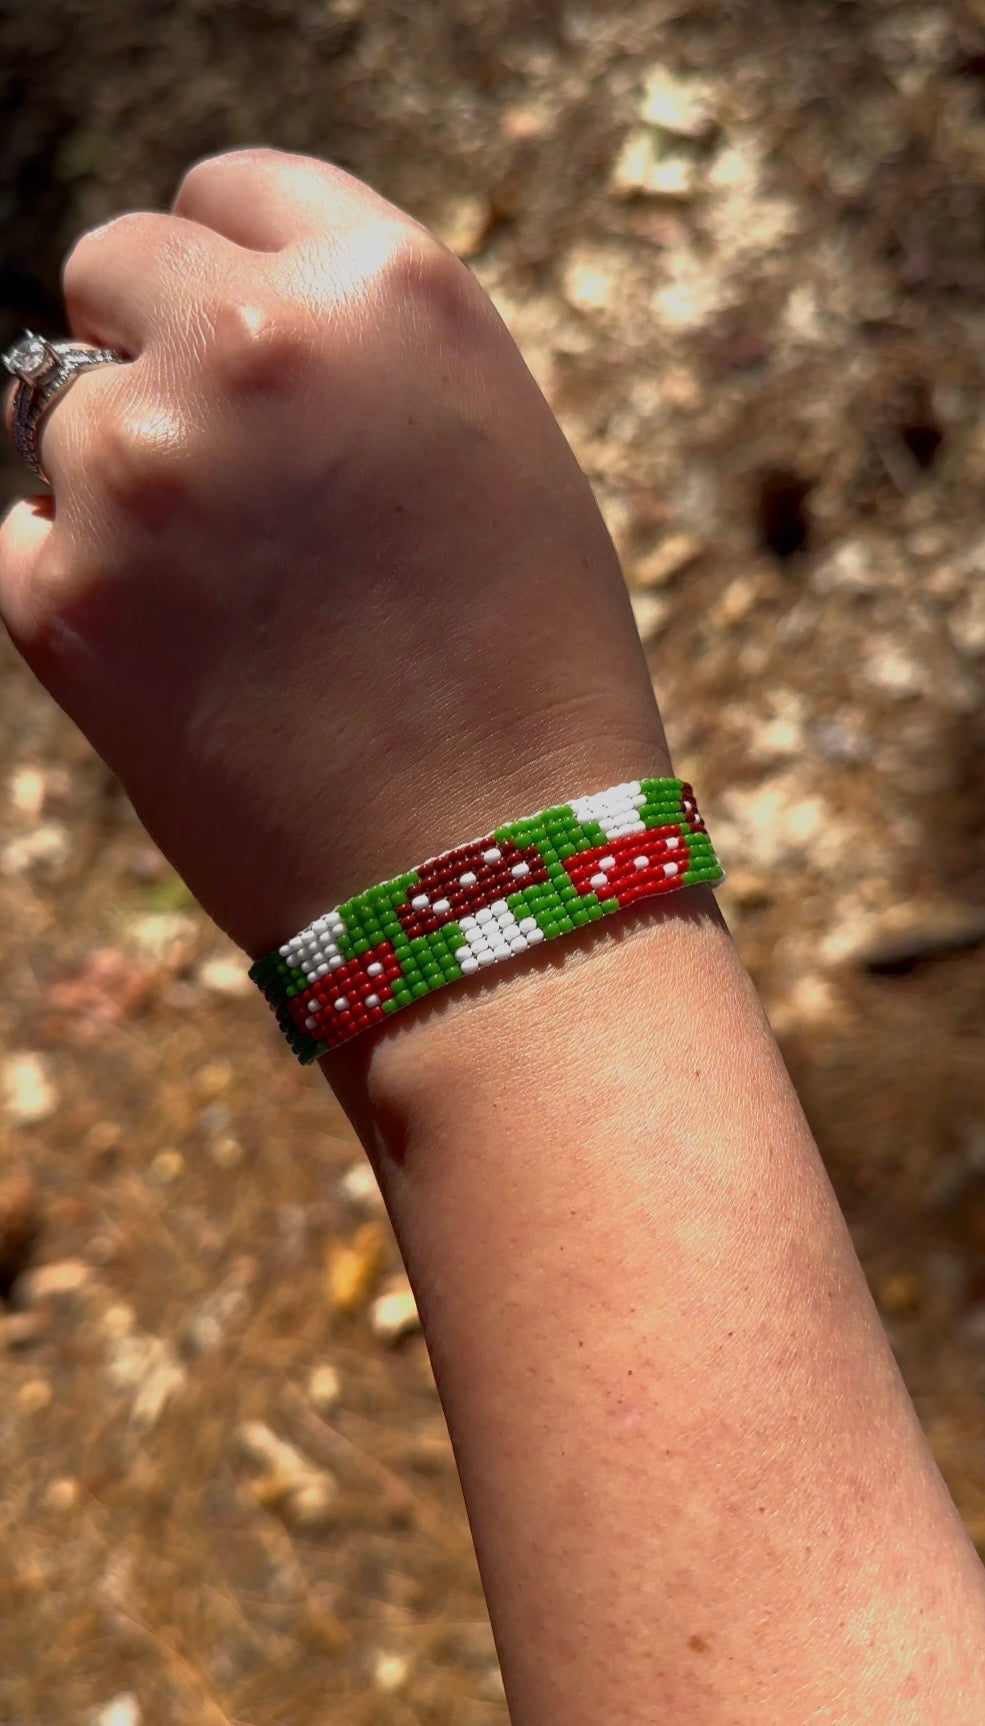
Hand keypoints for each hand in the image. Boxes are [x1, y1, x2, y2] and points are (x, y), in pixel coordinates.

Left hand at [0, 147, 668, 955]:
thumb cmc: (530, 676)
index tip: (231, 328)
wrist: (496, 881)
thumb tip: (224, 327)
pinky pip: (29, 541)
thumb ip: (360, 358)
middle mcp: (248, 348)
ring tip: (237, 606)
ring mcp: (139, 472)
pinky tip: (191, 666)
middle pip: (112, 265)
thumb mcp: (491, 454)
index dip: (229, 260)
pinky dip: (87, 589)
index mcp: (385, 290)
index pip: (230, 189)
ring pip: (60, 416)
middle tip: (215, 464)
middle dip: (147, 343)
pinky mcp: (57, 598)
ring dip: (126, 484)